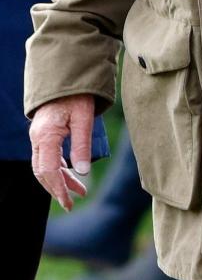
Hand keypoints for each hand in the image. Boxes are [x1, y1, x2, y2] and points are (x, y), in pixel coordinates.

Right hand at [29, 94, 94, 209]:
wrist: (66, 75)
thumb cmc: (77, 94)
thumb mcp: (84, 118)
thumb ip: (82, 144)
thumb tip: (83, 172)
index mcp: (46, 135)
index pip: (48, 170)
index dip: (58, 187)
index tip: (69, 201)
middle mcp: (38, 138)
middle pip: (43, 172)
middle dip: (57, 189)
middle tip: (71, 204)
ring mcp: (39, 136)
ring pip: (44, 166)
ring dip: (59, 180)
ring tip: (78, 192)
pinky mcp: (44, 134)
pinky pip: (47, 156)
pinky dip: (58, 168)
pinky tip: (71, 174)